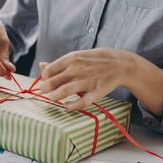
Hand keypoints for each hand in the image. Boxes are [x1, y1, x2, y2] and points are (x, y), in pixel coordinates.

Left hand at [39, 48, 162, 115]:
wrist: (120, 64)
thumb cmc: (95, 60)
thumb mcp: (77, 57)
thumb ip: (59, 63)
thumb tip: (41, 66)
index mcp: (71, 59)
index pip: (49, 70)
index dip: (44, 78)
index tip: (45, 82)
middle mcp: (77, 69)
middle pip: (53, 82)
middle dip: (45, 89)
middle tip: (44, 92)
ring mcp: (86, 81)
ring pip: (63, 92)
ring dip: (54, 97)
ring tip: (52, 99)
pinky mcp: (96, 92)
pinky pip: (81, 103)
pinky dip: (72, 106)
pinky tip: (67, 106)